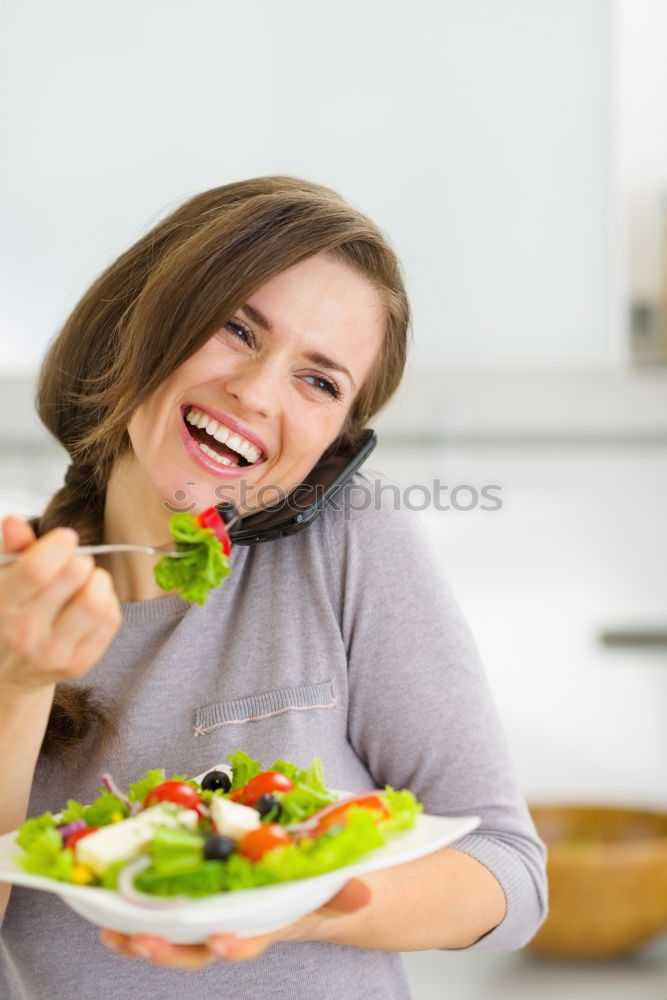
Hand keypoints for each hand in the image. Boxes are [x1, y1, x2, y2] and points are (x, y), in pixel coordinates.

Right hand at [0, 516, 121, 692]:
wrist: (4, 672)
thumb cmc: (6, 615)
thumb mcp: (1, 579)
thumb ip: (11, 549)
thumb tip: (14, 521)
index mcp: (0, 608)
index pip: (37, 569)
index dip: (58, 545)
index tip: (65, 538)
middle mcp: (24, 635)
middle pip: (74, 576)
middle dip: (79, 559)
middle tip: (72, 563)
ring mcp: (53, 653)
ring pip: (97, 600)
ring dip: (98, 580)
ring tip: (86, 581)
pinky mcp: (78, 665)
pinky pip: (111, 620)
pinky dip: (107, 602)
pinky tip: (89, 602)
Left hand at [99, 878, 371, 967]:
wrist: (312, 891)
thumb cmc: (319, 884)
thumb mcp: (335, 886)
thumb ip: (345, 891)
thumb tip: (364, 895)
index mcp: (272, 922)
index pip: (254, 939)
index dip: (238, 944)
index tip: (223, 942)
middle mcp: (238, 928)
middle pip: (201, 952)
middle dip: (171, 951)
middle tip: (143, 940)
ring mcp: (215, 919)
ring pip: (174, 942)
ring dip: (142, 939)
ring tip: (113, 931)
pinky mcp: (197, 904)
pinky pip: (163, 918)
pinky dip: (136, 916)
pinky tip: (108, 909)